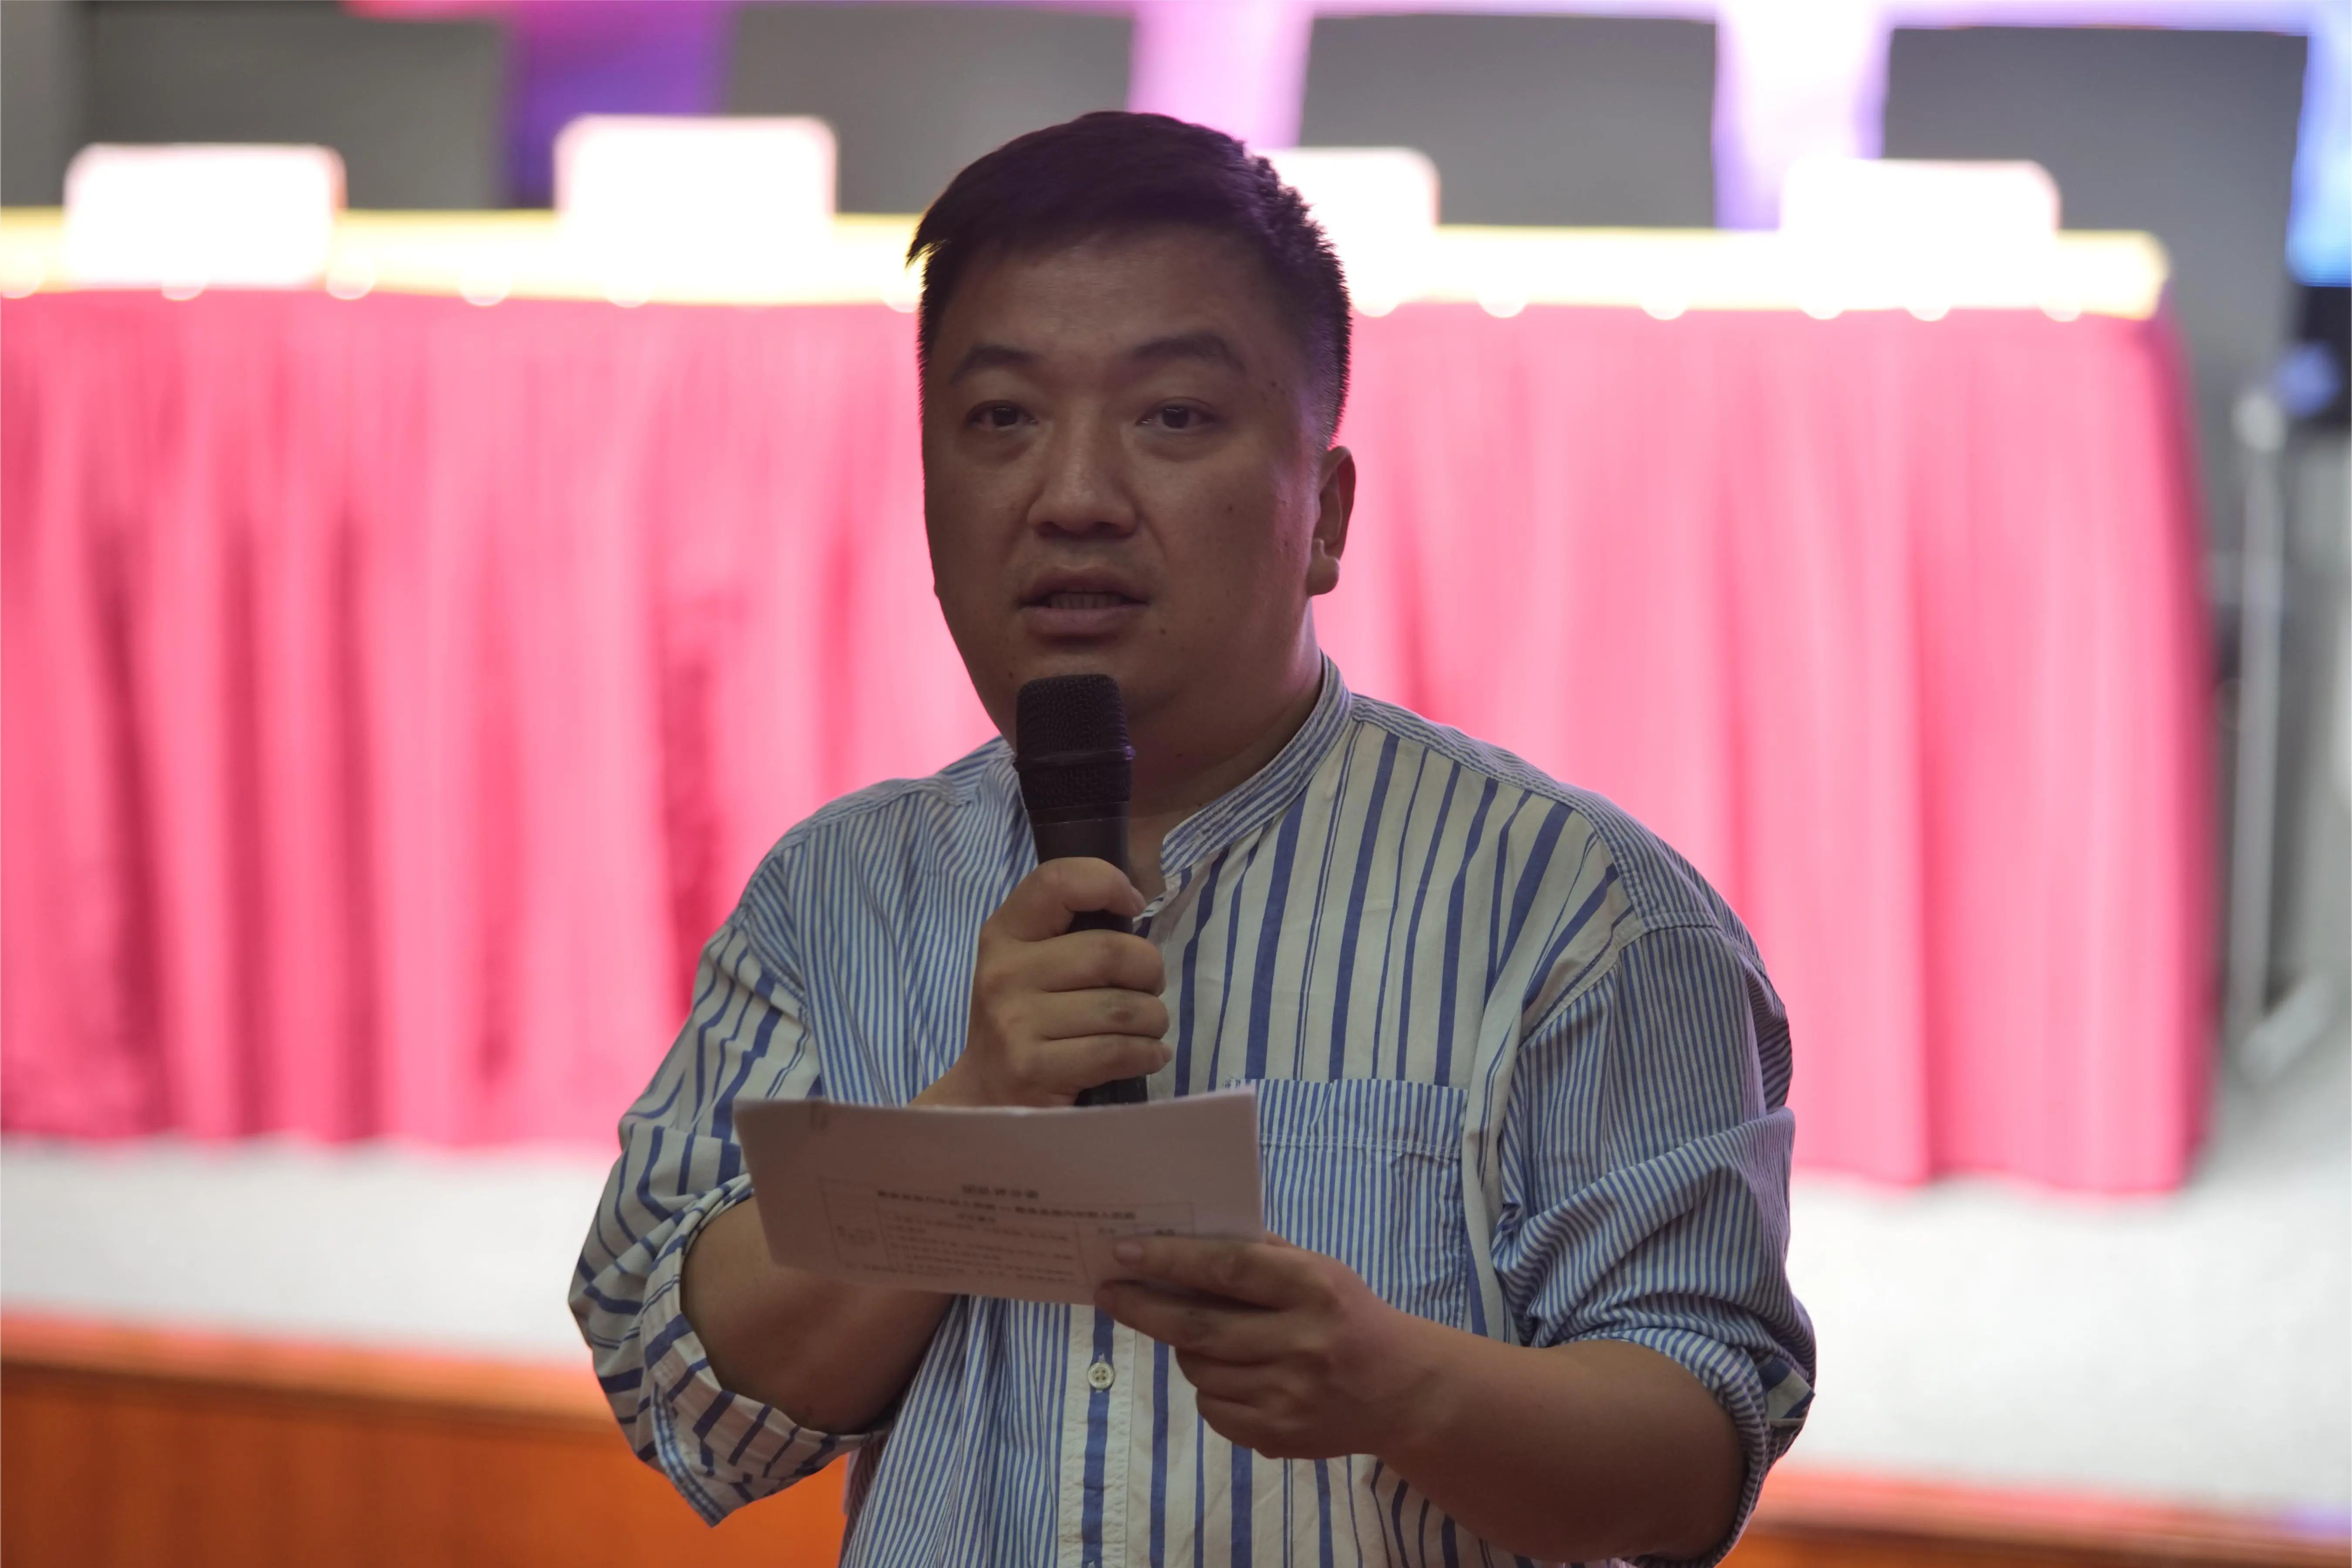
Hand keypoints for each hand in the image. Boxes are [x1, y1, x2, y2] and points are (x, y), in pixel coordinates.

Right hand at [922, 858, 1170, 1107]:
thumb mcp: (1030, 963)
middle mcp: (1004, 973)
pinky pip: (1117, 1052)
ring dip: (1153, 1019)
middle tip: (1149, 987)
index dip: (1108, 883)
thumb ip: (1069, 931)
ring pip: (1122, 1008)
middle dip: (1149, 970)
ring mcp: (1015, 1023)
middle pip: (1109, 952)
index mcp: (1004, 934)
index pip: (1058, 882)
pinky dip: (1148, 1053)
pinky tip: (1149, 1055)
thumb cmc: (1024, 1018)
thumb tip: (1133, 903)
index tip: (1132, 906)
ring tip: (1148, 1026)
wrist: (984, 1094)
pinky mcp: (1034, 1069)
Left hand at [1095, 1235, 1437, 1460]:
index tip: (1124, 1253)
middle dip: (1143, 1308)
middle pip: (1198, 1328)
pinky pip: (1213, 1409)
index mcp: (1312, 1288)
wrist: (1401, 1390)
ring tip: (1196, 1335)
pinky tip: (1229, 1373)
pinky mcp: (1279, 1436)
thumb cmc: (1349, 1315)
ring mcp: (1288, 1395)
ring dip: (1183, 1349)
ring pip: (1198, 1370)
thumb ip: (1259, 1254)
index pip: (1226, 1268)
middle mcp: (1300, 1343)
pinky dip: (1208, 1388)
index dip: (1170, 1260)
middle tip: (1110, 1293)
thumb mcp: (1318, 1269)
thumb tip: (1183, 1240)